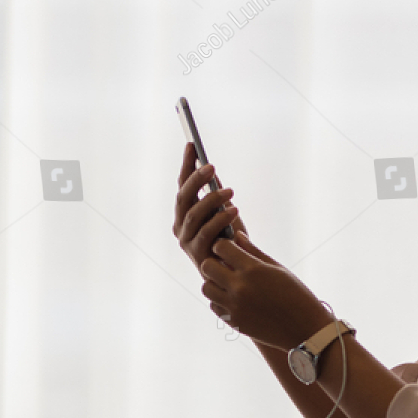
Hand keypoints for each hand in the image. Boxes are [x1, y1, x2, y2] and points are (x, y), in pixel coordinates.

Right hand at [173, 142, 247, 273]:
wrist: (237, 273)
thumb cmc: (230, 240)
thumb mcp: (224, 212)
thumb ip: (215, 194)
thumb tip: (210, 168)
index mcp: (183, 214)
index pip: (182, 185)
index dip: (186, 165)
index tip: (192, 144)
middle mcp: (180, 226)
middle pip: (184, 198)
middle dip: (196, 180)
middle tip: (211, 166)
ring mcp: (186, 242)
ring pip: (193, 215)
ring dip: (212, 200)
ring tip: (230, 191)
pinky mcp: (197, 255)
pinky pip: (206, 233)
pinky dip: (220, 220)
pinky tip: (234, 210)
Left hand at [200, 238, 332, 350]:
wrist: (305, 330)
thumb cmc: (296, 295)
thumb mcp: (278, 269)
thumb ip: (254, 252)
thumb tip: (237, 236)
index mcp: (253, 269)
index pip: (221, 246)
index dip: (224, 245)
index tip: (231, 250)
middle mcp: (240, 287)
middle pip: (207, 266)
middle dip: (215, 262)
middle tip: (226, 266)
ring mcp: (235, 307)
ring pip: (206, 288)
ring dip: (214, 283)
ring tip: (228, 284)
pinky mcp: (234, 322)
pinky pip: (214, 306)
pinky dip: (220, 301)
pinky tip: (234, 299)